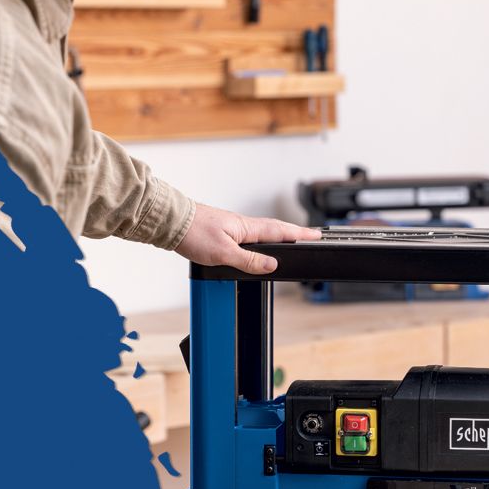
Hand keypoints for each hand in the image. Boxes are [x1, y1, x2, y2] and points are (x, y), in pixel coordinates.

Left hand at [176, 203, 320, 274]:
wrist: (170, 223)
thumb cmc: (192, 233)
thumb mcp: (223, 253)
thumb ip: (249, 260)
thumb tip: (272, 265)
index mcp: (247, 228)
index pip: (281, 231)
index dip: (300, 234)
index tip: (317, 235)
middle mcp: (242, 225)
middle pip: (275, 229)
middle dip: (294, 233)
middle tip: (310, 236)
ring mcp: (231, 227)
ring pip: (261, 232)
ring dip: (278, 235)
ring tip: (290, 241)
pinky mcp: (221, 231)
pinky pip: (247, 236)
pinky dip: (259, 240)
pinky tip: (255, 245)